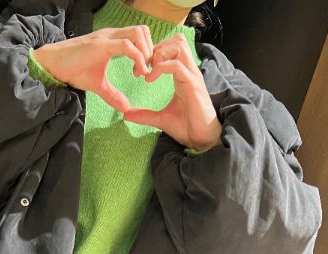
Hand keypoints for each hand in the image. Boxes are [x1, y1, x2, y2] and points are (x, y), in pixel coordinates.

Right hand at [32, 25, 153, 112]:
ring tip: (142, 72)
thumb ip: (113, 95)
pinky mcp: (101, 45)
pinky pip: (127, 46)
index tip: (144, 73)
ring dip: (146, 52)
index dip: (147, 53)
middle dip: (150, 50)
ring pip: (138, 34)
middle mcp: (112, 35)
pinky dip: (138, 58)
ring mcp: (107, 38)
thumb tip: (126, 108)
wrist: (53, 65)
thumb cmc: (73, 70)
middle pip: (142, 31)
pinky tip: (138, 73)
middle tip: (146, 71)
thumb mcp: (97, 85)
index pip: (139, 36)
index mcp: (113, 41)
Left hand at [122, 33, 222, 149]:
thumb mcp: (160, 119)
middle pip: (176, 40)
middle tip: (142, 66)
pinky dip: (160, 68)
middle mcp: (189, 71)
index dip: (153, 53)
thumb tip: (125, 115)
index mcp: (182, 74)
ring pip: (178, 46)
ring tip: (147, 71)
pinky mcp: (193, 84)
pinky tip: (149, 80)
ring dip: (159, 54)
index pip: (171, 48)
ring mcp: (192, 76)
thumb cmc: (187, 127)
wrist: (202, 140)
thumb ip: (144, 115)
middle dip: (156, 48)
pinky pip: (176, 65)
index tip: (138, 70)